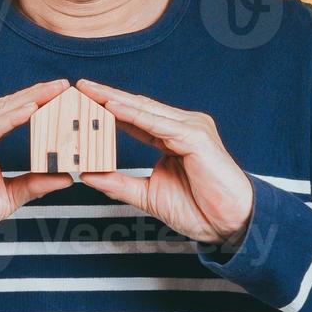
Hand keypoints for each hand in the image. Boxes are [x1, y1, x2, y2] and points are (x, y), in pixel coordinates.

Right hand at [0, 79, 75, 247]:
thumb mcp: (7, 196)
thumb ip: (33, 184)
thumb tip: (65, 177)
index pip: (11, 112)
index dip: (36, 101)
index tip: (61, 94)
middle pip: (7, 106)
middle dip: (37, 94)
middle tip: (63, 84)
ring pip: (0, 112)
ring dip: (29, 100)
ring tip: (53, 91)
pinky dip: (11, 117)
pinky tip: (32, 109)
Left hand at [74, 78, 253, 247]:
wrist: (230, 225)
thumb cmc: (199, 210)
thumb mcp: (148, 195)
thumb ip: (120, 183)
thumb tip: (89, 175)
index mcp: (173, 137)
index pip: (136, 117)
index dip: (110, 109)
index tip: (84, 102)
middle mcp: (183, 127)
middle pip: (139, 107)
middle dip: (108, 96)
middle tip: (81, 86)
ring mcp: (191, 128)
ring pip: (146, 110)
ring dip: (116, 100)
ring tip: (90, 92)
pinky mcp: (196, 137)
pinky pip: (159, 124)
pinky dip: (134, 115)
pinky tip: (113, 108)